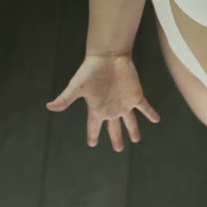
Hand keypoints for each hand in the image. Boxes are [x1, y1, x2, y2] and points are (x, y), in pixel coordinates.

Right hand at [46, 55, 160, 151]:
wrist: (108, 56)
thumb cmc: (91, 70)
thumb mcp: (77, 87)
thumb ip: (66, 99)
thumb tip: (49, 107)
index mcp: (97, 109)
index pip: (94, 126)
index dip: (93, 135)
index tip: (92, 144)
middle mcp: (112, 108)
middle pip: (114, 128)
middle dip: (116, 138)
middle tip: (119, 149)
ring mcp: (124, 103)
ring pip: (131, 121)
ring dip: (134, 130)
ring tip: (136, 140)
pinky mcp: (136, 96)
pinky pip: (145, 108)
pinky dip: (151, 114)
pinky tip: (157, 120)